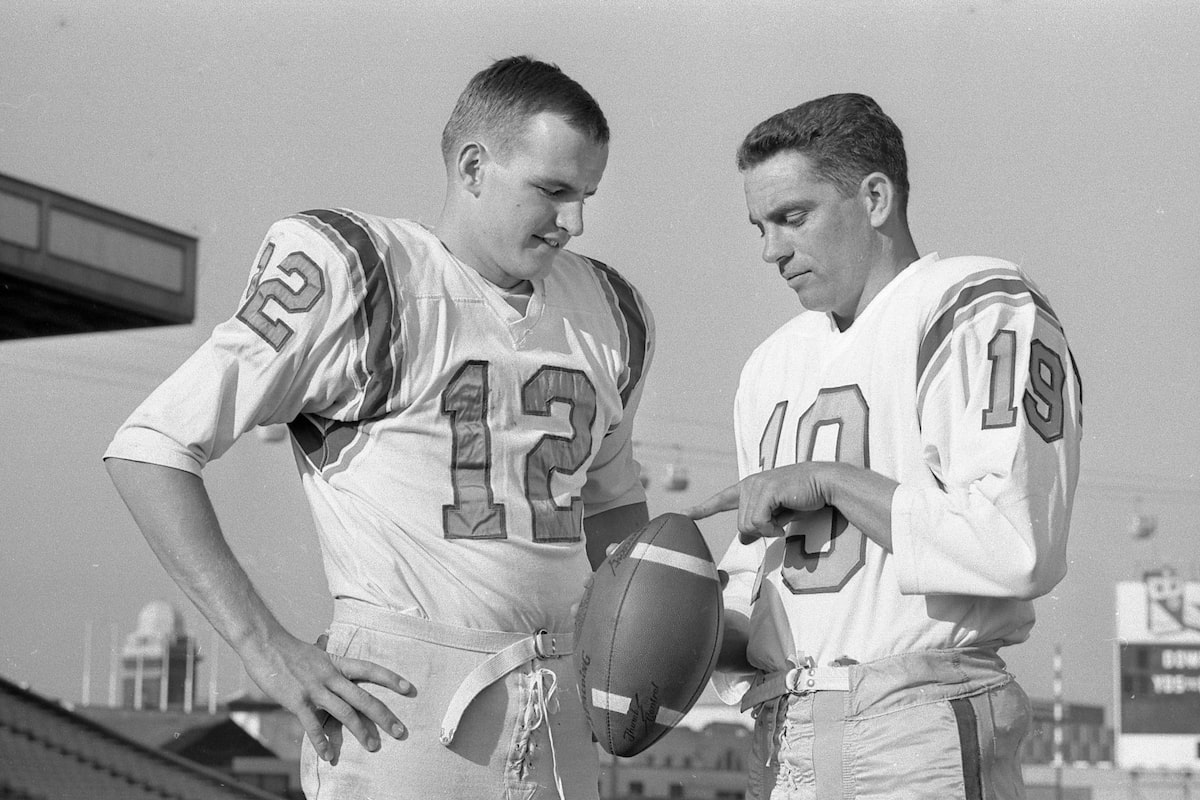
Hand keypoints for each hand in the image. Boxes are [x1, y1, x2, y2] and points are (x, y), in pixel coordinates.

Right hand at [237, 628, 413, 762]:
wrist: (263, 643)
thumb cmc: (288, 649)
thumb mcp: (315, 651)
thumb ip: (325, 655)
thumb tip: (328, 641)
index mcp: (337, 663)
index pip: (370, 670)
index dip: (391, 679)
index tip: (409, 689)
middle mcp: (331, 676)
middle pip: (364, 698)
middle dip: (385, 716)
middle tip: (401, 731)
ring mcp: (315, 689)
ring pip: (345, 713)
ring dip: (361, 732)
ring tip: (373, 747)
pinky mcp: (298, 701)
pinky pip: (313, 726)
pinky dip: (321, 742)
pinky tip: (329, 755)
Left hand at [683, 463, 829, 543]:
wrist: (825, 485)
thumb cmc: (805, 498)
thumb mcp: (778, 515)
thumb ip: (759, 523)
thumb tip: (744, 538)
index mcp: (750, 487)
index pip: (721, 500)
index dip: (702, 509)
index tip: (683, 515)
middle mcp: (749, 484)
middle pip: (741, 525)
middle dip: (762, 530)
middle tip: (781, 520)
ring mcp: (756, 485)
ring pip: (748, 526)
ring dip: (769, 529)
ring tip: (785, 517)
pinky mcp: (766, 490)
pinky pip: (758, 523)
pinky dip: (773, 528)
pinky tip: (785, 520)